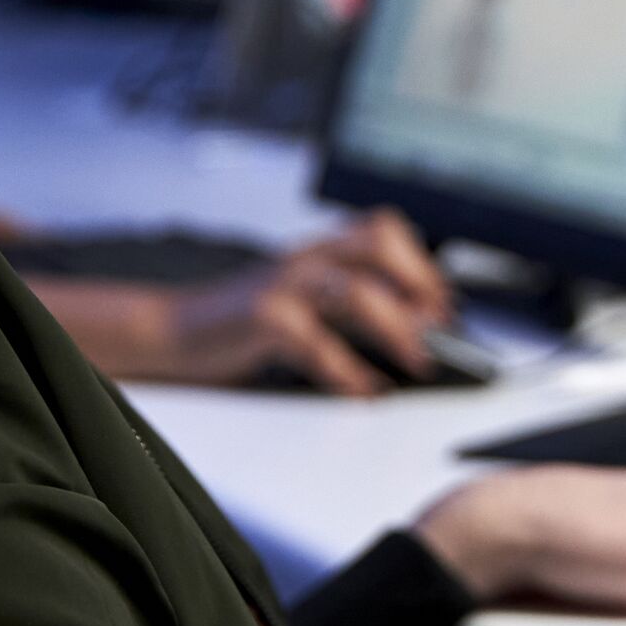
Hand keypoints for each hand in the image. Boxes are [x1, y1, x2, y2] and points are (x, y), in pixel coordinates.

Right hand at [108, 212, 454, 396]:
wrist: (177, 331)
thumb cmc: (246, 321)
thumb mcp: (308, 301)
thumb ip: (354, 307)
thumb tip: (418, 328)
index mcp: (322, 251)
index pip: (384, 232)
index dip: (423, 265)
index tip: (449, 306)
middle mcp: (307, 258)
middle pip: (378, 245)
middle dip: (419, 284)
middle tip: (440, 327)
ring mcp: (284, 284)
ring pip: (354, 291)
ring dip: (396, 327)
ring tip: (419, 360)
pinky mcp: (261, 317)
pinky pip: (315, 341)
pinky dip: (347, 370)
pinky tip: (364, 392)